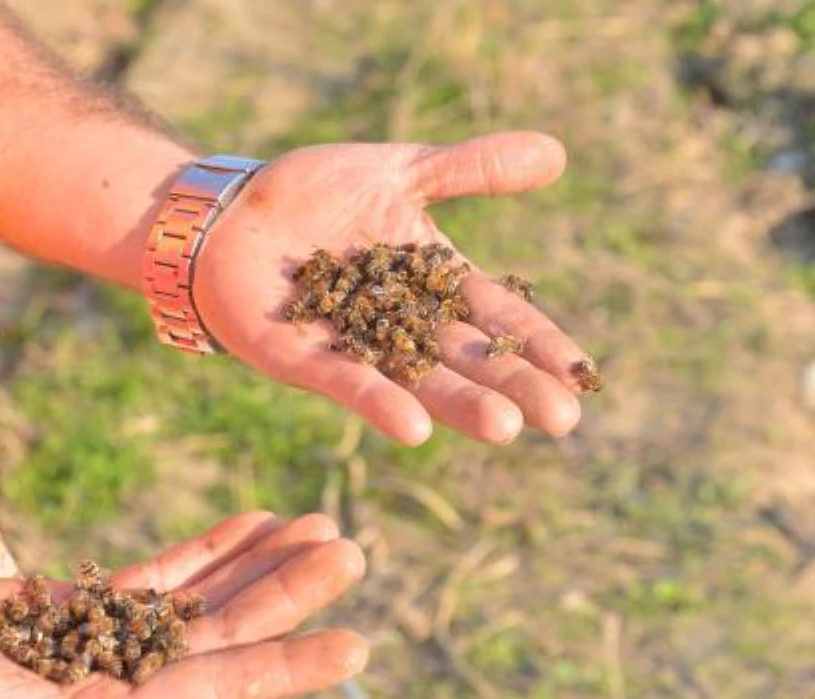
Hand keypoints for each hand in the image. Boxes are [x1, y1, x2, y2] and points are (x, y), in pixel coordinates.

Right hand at [0, 512, 365, 698]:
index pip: (212, 689)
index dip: (286, 666)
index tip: (355, 643)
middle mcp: (119, 685)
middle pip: (224, 635)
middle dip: (288, 595)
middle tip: (349, 550)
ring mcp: (104, 642)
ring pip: (201, 600)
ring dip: (259, 566)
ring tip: (319, 527)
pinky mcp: (77, 605)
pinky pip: (158, 575)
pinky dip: (206, 551)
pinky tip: (249, 525)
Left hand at [196, 132, 586, 445]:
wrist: (230, 209)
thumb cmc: (315, 192)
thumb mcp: (402, 171)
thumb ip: (471, 169)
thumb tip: (558, 153)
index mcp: (432, 283)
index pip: (498, 316)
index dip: (540, 343)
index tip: (583, 374)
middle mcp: (401, 323)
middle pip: (467, 357)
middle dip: (513, 385)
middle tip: (563, 419)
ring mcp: (354, 345)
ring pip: (415, 378)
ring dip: (459, 404)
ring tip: (505, 428)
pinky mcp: (302, 357)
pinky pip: (346, 382)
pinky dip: (379, 403)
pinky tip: (414, 428)